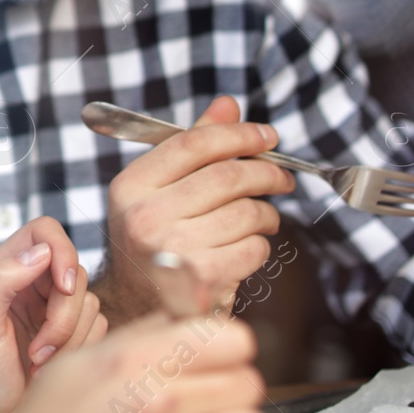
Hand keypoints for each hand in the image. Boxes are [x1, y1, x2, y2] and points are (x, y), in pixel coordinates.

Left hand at [0, 217, 102, 412]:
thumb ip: (2, 280)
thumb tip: (41, 252)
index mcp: (3, 269)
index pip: (46, 232)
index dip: (63, 251)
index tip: (63, 286)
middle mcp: (31, 283)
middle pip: (76, 271)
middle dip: (63, 316)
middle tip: (39, 351)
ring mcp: (54, 310)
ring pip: (91, 303)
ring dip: (68, 340)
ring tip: (37, 363)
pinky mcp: (73, 336)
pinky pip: (99, 328)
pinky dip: (78, 351)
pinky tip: (50, 370)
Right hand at [0, 314, 268, 412]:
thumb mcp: (85, 358)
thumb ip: (145, 333)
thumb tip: (190, 314)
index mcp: (135, 361)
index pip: (232, 339)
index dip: (228, 344)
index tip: (217, 352)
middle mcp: (159, 405)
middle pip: (249, 382)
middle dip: (232, 385)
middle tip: (209, 391)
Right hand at [100, 96, 294, 320]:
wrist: (137, 308)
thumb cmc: (155, 240)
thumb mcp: (158, 190)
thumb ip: (192, 146)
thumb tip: (228, 104)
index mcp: (131, 186)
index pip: (193, 143)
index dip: (238, 134)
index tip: (267, 137)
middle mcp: (145, 216)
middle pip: (227, 176)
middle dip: (267, 173)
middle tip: (282, 177)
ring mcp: (173, 250)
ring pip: (246, 212)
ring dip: (267, 214)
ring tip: (264, 218)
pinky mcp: (202, 280)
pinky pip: (253, 248)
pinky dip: (260, 246)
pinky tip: (248, 248)